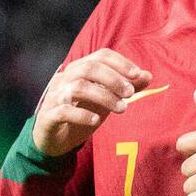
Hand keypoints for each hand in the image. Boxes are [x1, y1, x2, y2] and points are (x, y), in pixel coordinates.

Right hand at [33, 50, 151, 157]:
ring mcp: (54, 97)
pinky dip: (81, 114)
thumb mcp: (106, 100)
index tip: (138, 75)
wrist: (52, 139)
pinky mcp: (48, 116)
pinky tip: (96, 120)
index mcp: (79, 70)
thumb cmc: (80, 114)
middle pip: (88, 68)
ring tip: (122, 109)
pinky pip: (63, 110)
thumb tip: (148, 76)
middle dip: (112, 79)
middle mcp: (64, 79)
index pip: (100, 56)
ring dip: (103, 96)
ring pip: (78, 87)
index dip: (120, 63)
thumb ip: (124, 88)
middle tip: (130, 93)